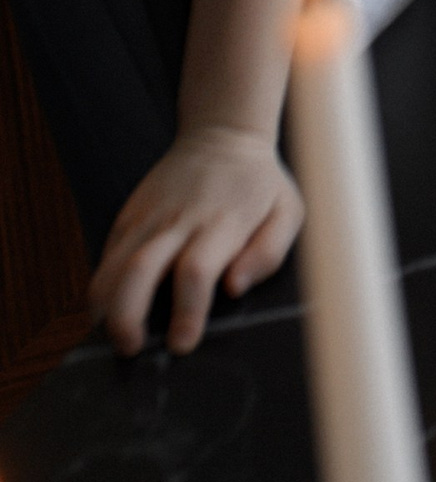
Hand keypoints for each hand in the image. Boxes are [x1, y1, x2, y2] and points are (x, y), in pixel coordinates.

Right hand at [92, 127, 304, 355]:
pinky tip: (111, 306)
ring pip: (113, 264)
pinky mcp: (129, 214)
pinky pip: (107, 254)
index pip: (196, 272)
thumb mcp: (287, 212)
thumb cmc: (260, 183)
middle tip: (130, 347)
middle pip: (140, 270)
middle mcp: (179, 220)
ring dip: (105, 305)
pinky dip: (102, 284)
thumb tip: (235, 287)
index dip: (186, 312)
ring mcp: (149, 216)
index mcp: (222, 223)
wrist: (223, 134)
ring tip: (112, 334)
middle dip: (127, 316)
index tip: (181, 343)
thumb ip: (269, 253)